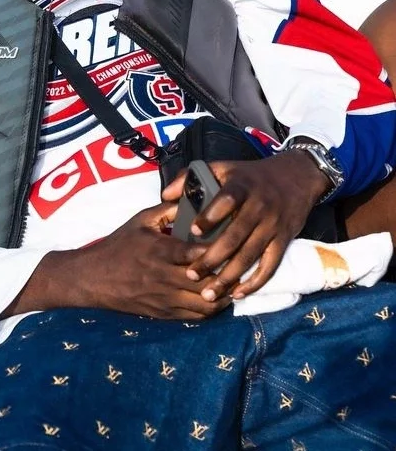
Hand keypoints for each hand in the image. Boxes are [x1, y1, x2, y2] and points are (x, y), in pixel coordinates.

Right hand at [71, 203, 230, 319]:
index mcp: (160, 251)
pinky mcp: (164, 314)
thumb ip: (168, 210)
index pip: (197, 254)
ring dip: (223, 294)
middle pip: (207, 282)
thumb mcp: (141, 220)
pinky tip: (218, 296)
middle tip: (239, 263)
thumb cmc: (119, 244)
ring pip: (206, 304)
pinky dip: (212, 309)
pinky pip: (196, 317)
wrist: (94, 278)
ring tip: (232, 281)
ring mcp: (165, 299)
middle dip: (226, 274)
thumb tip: (194, 198)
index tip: (231, 241)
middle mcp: (165, 277)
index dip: (218, 251)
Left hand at [162, 152, 329, 301]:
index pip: (227, 200)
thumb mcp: (222, 167)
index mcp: (241, 186)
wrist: (296, 176)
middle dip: (213, 258)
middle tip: (191, 274)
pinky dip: (255, 282)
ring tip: (208, 293)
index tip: (193, 230)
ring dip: (229, 277)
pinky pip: (270, 266)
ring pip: (250, 255)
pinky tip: (238, 294)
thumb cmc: (249, 175)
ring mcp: (272, 225)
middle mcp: (259, 206)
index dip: (211, 215)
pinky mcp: (284, 240)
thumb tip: (165, 195)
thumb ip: (191, 177)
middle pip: (236, 235)